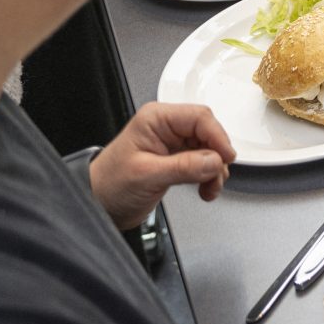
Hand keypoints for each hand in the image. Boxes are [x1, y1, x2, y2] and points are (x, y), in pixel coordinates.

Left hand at [88, 103, 235, 229]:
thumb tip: (214, 160)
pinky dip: (208, 176)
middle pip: (207, 132)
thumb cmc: (109, 185)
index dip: (217, 136)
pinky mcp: (176, 159)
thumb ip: (183, 166)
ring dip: (214, 170)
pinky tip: (205, 189)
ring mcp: (172, 143)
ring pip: (209, 149)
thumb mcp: (146, 175)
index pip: (199, 117)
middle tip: (216, 177)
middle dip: (216, 156)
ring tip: (209, 188)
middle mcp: (166, 127)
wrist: (97, 206)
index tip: (226, 158)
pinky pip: (202, 162)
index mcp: (156, 119)